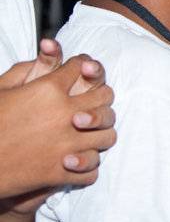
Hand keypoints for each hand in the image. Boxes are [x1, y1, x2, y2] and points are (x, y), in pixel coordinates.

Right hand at [0, 47, 116, 209]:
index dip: (82, 66)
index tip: (80, 72)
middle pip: (105, 96)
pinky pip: (92, 168)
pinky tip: (78, 159)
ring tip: (89, 133)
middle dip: (101, 95)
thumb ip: (26, 69)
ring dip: (100, 132)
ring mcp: (66, 144)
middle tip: (91, 101)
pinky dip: (87, 165)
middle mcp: (63, 114)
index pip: (82, 67)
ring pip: (107, 134)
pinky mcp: (60, 172)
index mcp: (48, 89)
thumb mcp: (0, 90)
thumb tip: (48, 50)